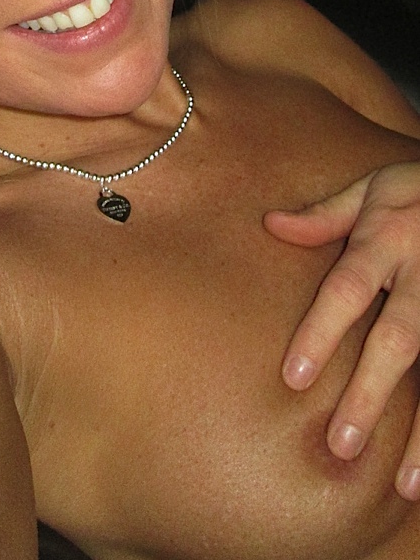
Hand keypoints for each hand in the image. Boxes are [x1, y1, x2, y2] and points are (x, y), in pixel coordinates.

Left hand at [264, 164, 419, 500]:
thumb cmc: (419, 189)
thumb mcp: (373, 189)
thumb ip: (325, 215)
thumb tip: (270, 223)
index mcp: (387, 241)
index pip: (347, 289)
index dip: (321, 332)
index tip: (294, 378)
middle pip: (398, 340)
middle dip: (371, 393)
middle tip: (342, 445)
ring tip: (405, 486)